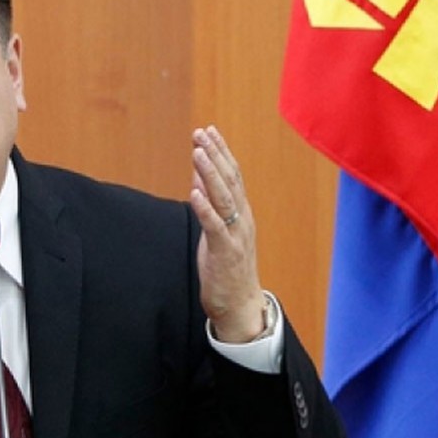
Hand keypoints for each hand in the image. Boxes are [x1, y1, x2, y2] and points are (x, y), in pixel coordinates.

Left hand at [189, 126, 264, 342]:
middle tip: (201, 133)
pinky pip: (215, 227)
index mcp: (241, 213)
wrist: (240, 305)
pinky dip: (205, 209)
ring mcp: (236, 235)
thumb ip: (210, 204)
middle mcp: (242, 220)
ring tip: (198, 153)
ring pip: (224, 198)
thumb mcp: (217, 230)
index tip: (209, 131)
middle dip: (215, 155)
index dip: (221, 152)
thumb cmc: (227, 268)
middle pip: (229, 181)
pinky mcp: (226, 252)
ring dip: (210, 174)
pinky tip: (194, 193)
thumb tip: (199, 177)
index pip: (232, 175)